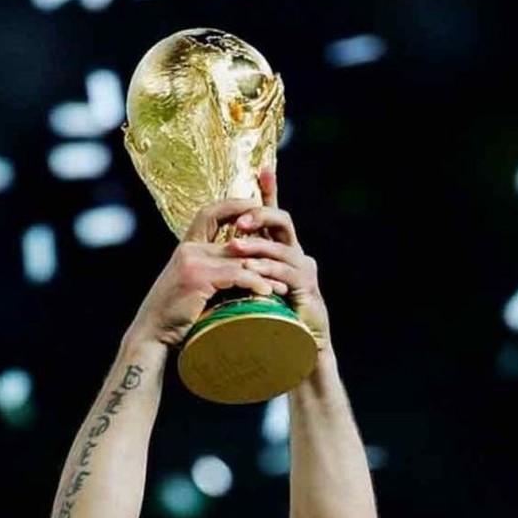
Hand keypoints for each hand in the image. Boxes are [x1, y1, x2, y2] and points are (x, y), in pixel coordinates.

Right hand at [128, 198, 289, 348]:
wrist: (152, 334)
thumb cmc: (173, 315)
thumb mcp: (191, 286)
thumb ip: (210, 273)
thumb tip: (241, 272)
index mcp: (186, 248)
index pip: (209, 214)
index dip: (233, 204)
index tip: (255, 203)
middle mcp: (189, 249)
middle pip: (235, 240)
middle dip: (263, 249)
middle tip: (284, 259)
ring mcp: (192, 262)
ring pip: (239, 260)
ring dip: (264, 273)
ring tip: (281, 286)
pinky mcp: (198, 277)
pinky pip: (236, 275)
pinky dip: (255, 283)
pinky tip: (267, 293)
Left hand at [226, 169, 331, 349]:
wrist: (293, 348)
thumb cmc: (267, 317)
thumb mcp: (247, 286)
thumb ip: (237, 266)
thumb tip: (210, 251)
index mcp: (280, 248)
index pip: (273, 214)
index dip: (270, 191)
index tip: (262, 169)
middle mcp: (296, 253)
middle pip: (282, 220)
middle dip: (261, 215)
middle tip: (240, 220)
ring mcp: (304, 269)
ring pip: (282, 247)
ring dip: (257, 246)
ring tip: (235, 247)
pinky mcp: (307, 288)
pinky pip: (287, 272)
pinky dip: (268, 270)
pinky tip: (253, 271)